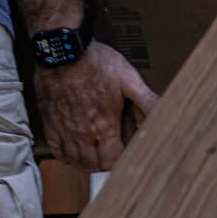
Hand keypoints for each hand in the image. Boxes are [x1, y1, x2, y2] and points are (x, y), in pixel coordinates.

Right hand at [33, 40, 157, 170]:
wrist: (64, 53)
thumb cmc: (96, 63)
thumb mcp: (128, 78)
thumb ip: (146, 99)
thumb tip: (165, 110)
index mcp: (105, 127)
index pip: (113, 161)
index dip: (120, 162)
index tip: (124, 155)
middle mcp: (84, 135)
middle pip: (94, 164)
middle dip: (104, 164)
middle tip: (110, 155)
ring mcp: (66, 132)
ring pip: (75, 161)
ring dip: (85, 162)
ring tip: (93, 156)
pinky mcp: (51, 124)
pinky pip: (57, 151)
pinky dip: (65, 156)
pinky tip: (71, 151)